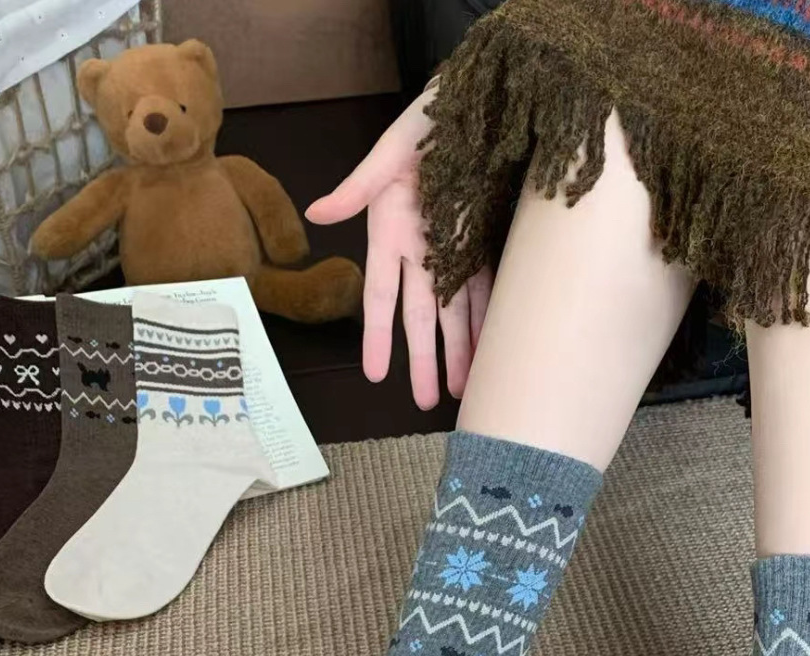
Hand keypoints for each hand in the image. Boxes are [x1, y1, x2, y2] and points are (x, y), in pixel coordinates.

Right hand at [305, 85, 492, 408]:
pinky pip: (485, 291)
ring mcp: (452, 250)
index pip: (380, 297)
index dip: (376, 336)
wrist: (487, 99)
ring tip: (460, 392)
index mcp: (391, 230)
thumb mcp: (393, 147)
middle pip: (422, 317)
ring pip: (456, 313)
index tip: (374, 375)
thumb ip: (359, 184)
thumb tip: (317, 212)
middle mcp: (421, 250)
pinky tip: (491, 352)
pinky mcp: (481, 243)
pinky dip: (487, 321)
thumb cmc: (433, 117)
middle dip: (424, 361)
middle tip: (424, 404)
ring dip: (458, 352)